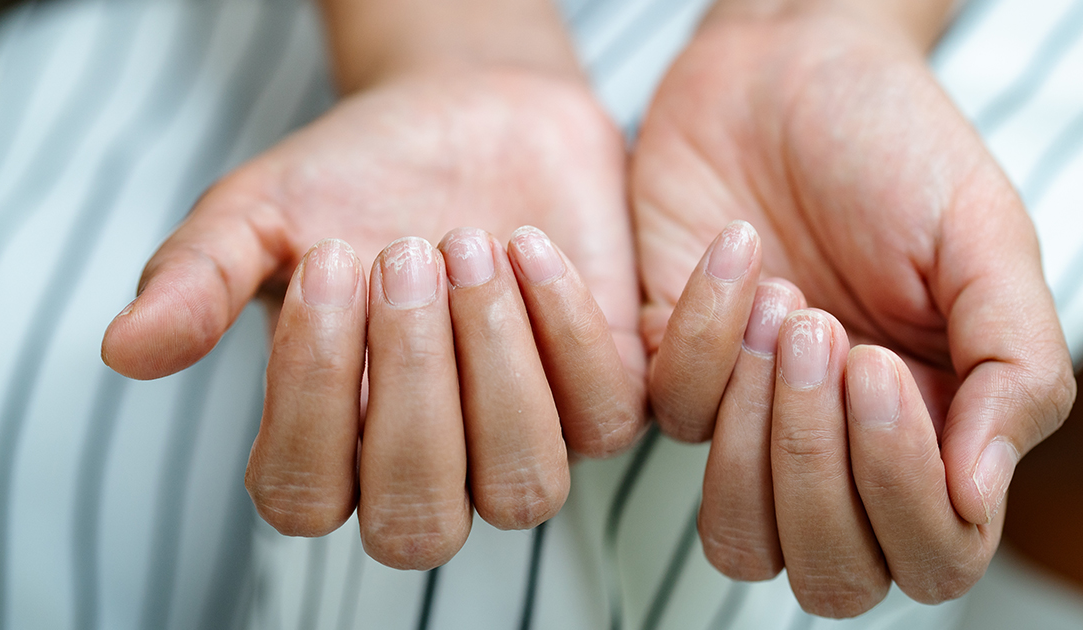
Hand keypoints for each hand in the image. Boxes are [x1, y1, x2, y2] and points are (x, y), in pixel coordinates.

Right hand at [101, 69, 644, 568]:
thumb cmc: (356, 177)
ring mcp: (519, 441)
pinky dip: (565, 329)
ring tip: (465, 244)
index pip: (303, 498)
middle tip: (402, 252)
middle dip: (412, 386)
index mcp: (328, 447)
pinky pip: (604, 419)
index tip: (328, 261)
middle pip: (417, 523)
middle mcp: (426, 468)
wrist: (466, 115)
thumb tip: (124, 350)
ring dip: (494, 368)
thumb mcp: (260, 214)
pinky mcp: (599, 397)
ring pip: (524, 491)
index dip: (311, 394)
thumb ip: (197, 280)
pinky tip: (526, 243)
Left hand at [632, 8, 1075, 616]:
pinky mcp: (670, 373)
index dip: (902, 493)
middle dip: (820, 470)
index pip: (930, 553)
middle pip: (829, 574)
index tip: (878, 367)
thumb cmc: (895, 150)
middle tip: (828, 337)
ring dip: (757, 438)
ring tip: (786, 308)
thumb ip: (1014, 367)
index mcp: (936, 432)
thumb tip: (980, 495)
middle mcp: (841, 448)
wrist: (785, 71)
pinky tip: (738, 251)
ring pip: (738, 538)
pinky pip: (670, 416)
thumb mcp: (984, 240)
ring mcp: (750, 421)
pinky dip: (701, 334)